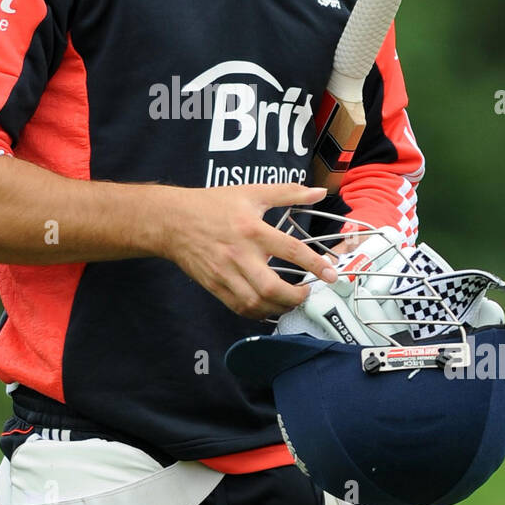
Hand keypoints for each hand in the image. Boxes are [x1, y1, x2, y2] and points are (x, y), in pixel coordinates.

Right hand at [163, 183, 339, 318]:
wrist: (172, 221)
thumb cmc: (213, 204)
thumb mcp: (252, 192)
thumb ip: (288, 193)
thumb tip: (319, 192)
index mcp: (252, 229)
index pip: (290, 250)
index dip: (315, 264)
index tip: (332, 274)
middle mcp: (239, 254)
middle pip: (271, 287)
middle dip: (296, 297)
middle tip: (307, 293)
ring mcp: (225, 273)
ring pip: (256, 303)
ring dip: (278, 308)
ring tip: (290, 301)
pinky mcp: (215, 286)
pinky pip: (239, 308)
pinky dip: (258, 312)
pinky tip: (268, 306)